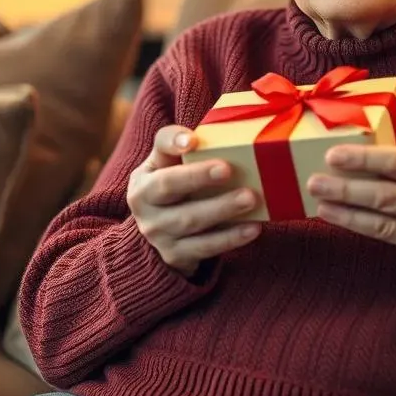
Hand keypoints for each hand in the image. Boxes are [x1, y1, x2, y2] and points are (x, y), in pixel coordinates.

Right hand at [127, 125, 261, 276]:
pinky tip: (252, 227)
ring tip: (250, 198)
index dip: (173, 147)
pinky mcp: (177, 256)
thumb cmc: (170, 185)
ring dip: (223, 209)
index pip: (157, 157)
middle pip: (170, 189)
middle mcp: (146, 211)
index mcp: (143, 183)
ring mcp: (160, 237)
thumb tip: (193, 138)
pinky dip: (230, 237)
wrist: (161, 231)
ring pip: (191, 222)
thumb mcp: (164, 165)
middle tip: (229, 169)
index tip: (194, 141)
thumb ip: (173, 143)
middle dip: (199, 178)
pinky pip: (206, 247)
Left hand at [307, 84, 395, 270]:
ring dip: (345, 208)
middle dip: (346, 187)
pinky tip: (335, 215)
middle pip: (386, 193)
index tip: (333, 154)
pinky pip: (384, 235)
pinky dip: (356, 224)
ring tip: (318, 197)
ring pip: (381, 218)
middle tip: (313, 179)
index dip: (364, 159)